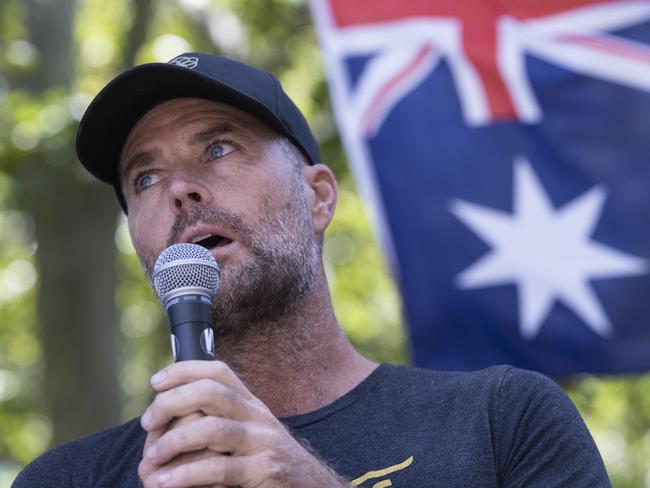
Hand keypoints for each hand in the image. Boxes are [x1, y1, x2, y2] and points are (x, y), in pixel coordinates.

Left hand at [137, 360, 346, 487]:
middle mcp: (258, 417)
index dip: (185, 370)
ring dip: (174, 442)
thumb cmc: (268, 465)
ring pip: (213, 428)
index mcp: (251, 405)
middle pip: (212, 392)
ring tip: (150, 461)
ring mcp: (263, 443)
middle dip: (172, 402)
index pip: (219, 372)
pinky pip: (220, 468)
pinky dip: (186, 475)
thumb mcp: (248, 436)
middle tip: (148, 422)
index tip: (156, 382)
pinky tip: (166, 483)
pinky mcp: (265, 471)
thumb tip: (169, 421)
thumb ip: (218, 423)